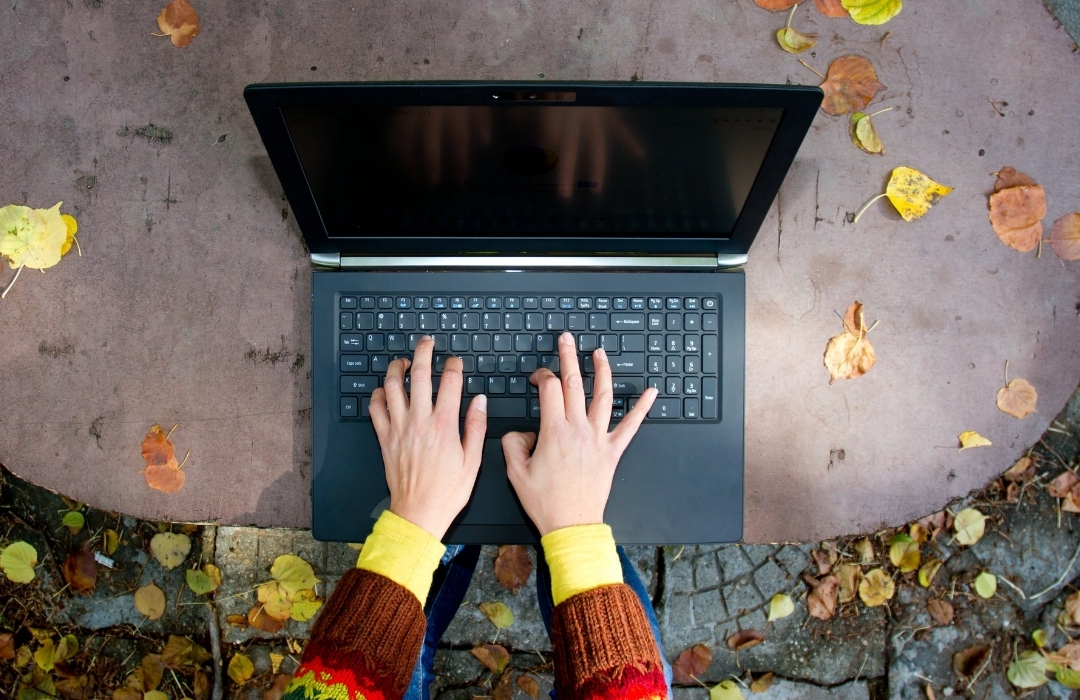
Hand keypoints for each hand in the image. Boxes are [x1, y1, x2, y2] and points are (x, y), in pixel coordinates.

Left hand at [369, 337, 487, 538]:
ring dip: (396, 369)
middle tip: (426, 343)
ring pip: (392, 387)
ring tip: (403, 362)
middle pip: (419, 375)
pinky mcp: (384, 439)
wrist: (418, 513)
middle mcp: (419, 421)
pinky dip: (377, 395)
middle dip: (423, 353)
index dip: (453, 366)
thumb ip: (476, 426)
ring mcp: (399, 428)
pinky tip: (384, 391)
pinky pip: (375, 409)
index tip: (455, 361)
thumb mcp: (473, 460)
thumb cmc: (447, 492)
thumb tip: (479, 400)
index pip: (450, 382)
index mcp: (444, 425)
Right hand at [501, 332, 657, 535]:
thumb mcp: (515, 473)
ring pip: (603, 397)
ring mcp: (598, 440)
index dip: (543, 376)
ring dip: (602, 371)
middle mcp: (578, 431)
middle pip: (575, 384)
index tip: (538, 378)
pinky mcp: (612, 452)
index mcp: (554, 432)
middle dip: (569, 357)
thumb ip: (512, 444)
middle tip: (567, 340)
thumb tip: (521, 433)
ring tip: (600, 353)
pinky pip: (631, 426)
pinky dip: (642, 408)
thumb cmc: (546, 502)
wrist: (572, 525)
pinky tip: (652, 392)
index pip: (550, 389)